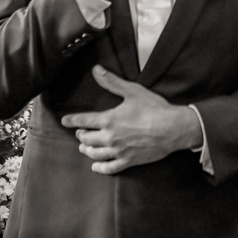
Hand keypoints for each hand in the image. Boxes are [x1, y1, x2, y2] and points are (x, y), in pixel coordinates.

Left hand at [61, 65, 201, 173]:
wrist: (173, 128)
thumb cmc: (154, 108)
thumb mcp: (133, 91)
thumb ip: (112, 82)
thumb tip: (96, 70)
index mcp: (109, 119)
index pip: (83, 121)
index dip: (72, 121)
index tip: (65, 121)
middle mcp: (110, 137)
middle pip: (86, 139)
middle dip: (81, 135)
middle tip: (80, 133)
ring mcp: (119, 150)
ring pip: (95, 154)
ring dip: (87, 150)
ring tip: (84, 147)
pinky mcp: (128, 160)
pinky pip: (109, 167)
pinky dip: (100, 167)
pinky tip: (96, 166)